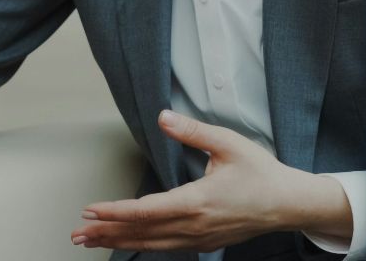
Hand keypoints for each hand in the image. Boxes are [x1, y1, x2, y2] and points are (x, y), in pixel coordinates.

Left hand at [71, 109, 352, 252]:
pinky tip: (128, 242)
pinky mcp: (204, 242)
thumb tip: (164, 117)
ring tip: (91, 240)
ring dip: (119, 241)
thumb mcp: (229, 143)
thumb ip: (192, 132)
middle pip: (142, 232)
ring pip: (151, 244)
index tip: (92, 209)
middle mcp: (195, 225)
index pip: (146, 209)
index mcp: (198, 200)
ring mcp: (199, 238)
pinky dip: (142, 245)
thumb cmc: (261, 173)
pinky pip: (166, 248)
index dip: (115, 211)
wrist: (288, 204)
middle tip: (76, 232)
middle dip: (106, 232)